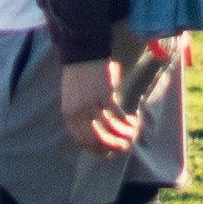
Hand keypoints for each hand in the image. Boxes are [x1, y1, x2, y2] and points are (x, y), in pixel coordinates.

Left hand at [57, 42, 174, 157]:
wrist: (82, 51)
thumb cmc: (77, 73)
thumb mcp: (71, 97)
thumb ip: (79, 114)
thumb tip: (93, 130)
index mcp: (68, 113)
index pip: (81, 140)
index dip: (96, 149)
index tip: (107, 152)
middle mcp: (78, 112)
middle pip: (96, 139)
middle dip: (112, 147)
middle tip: (123, 147)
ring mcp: (92, 104)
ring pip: (110, 129)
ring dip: (123, 136)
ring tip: (132, 135)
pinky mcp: (105, 95)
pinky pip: (118, 116)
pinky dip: (127, 122)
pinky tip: (134, 122)